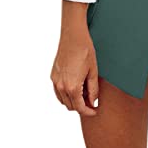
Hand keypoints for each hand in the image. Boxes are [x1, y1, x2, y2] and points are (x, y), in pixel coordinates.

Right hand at [50, 0, 98, 115]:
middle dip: (81, 107)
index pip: (79, 107)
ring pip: (63, 100)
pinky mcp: (53, 75)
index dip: (88, 111)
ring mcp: (55, 81)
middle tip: (92, 101)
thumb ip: (93, 89)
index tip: (95, 111)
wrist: (73, 36)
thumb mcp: (93, 71)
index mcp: (72, 87)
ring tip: (84, 94)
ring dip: (73, 101)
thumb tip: (93, 101)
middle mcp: (61, 86)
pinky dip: (65, 95)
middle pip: (70, 106)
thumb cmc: (85, 51)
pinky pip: (58, 92)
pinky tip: (75, 88)